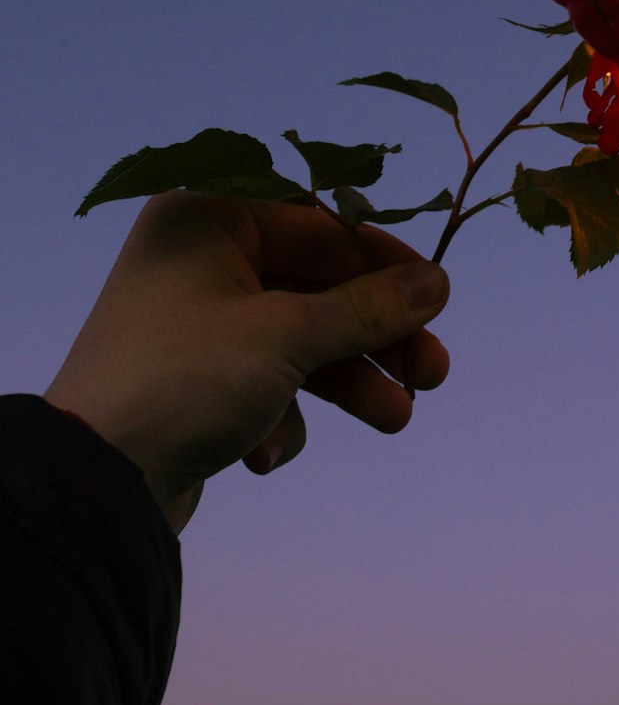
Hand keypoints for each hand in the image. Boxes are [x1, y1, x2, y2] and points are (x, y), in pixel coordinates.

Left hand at [44, 191, 450, 534]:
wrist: (94, 484)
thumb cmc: (183, 381)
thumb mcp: (286, 337)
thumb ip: (366, 308)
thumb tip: (437, 283)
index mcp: (208, 220)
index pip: (319, 226)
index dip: (384, 264)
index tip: (438, 296)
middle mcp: (200, 260)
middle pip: (315, 287)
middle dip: (375, 337)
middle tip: (432, 374)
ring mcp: (196, 322)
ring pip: (298, 339)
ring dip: (347, 381)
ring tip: (395, 419)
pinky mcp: (195, 380)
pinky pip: (263, 381)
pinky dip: (280, 415)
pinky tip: (266, 452)